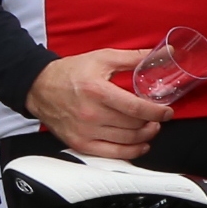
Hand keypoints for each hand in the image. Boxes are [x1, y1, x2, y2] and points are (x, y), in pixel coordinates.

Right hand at [27, 49, 170, 160]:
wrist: (39, 87)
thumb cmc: (71, 72)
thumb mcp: (102, 58)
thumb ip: (134, 58)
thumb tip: (163, 53)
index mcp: (97, 91)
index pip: (135, 108)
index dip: (156, 112)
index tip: (167, 111)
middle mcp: (91, 114)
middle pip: (133, 125)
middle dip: (152, 122)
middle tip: (159, 117)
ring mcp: (85, 131)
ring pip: (126, 141)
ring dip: (145, 136)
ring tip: (150, 127)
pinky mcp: (80, 143)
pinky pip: (112, 154)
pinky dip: (131, 152)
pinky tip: (140, 144)